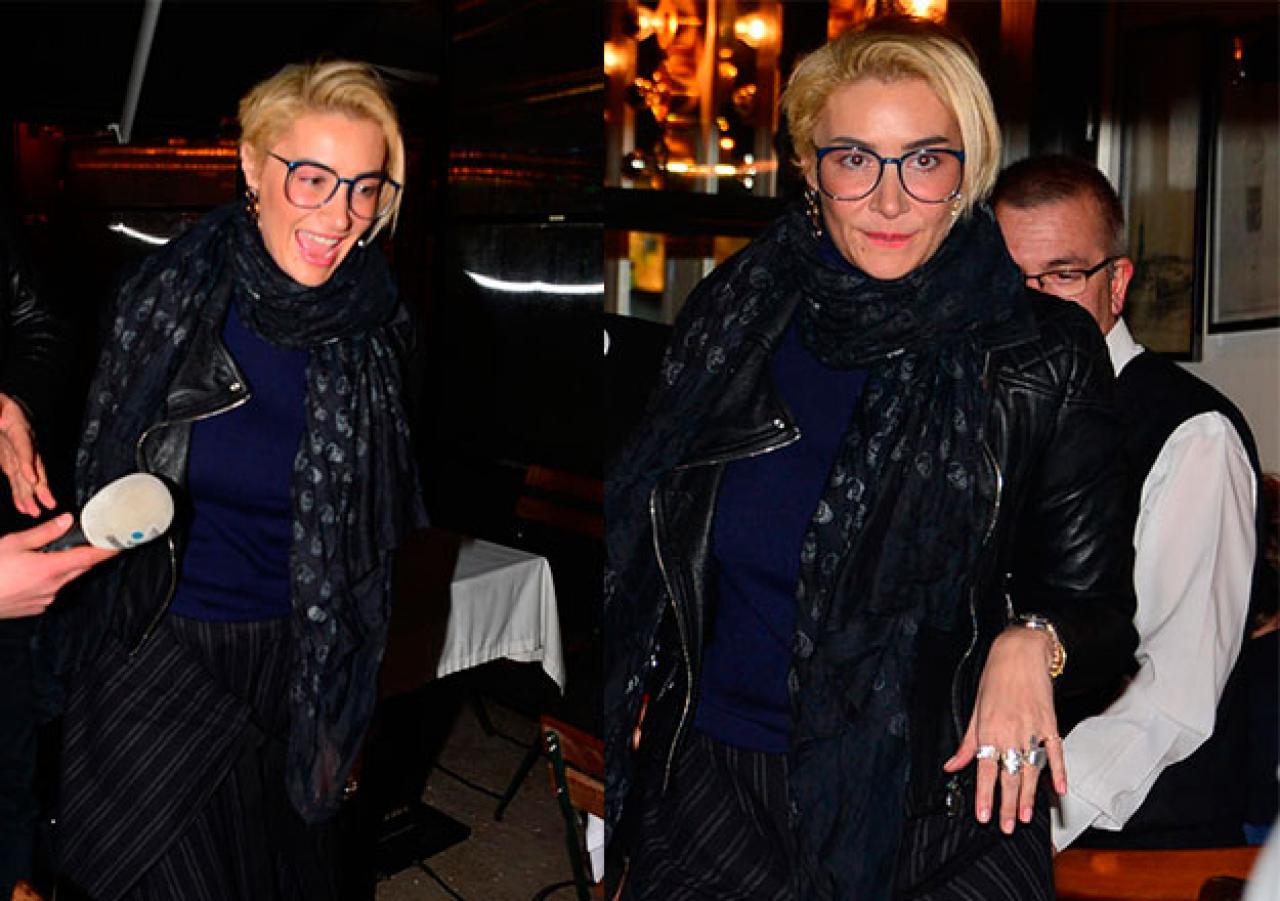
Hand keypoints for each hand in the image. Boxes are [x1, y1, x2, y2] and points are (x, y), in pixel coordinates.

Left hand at [0, 392, 55, 515]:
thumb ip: (0, 411)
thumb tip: (6, 426)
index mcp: (16, 420)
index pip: (24, 443)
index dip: (28, 461)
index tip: (31, 478)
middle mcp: (21, 437)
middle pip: (34, 463)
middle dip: (40, 485)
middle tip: (46, 502)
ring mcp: (16, 448)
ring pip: (26, 473)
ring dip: (31, 494)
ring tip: (34, 510)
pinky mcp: (9, 457)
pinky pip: (16, 475)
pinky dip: (20, 491)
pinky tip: (23, 504)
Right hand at [0, 514, 116, 617]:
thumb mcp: (14, 543)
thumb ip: (44, 532)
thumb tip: (66, 521)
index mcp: (51, 569)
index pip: (90, 557)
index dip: (108, 549)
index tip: (122, 543)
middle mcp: (53, 587)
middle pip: (80, 567)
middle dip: (84, 555)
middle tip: (84, 542)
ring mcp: (45, 600)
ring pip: (65, 580)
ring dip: (63, 567)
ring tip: (42, 558)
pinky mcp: (36, 608)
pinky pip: (51, 591)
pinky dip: (48, 580)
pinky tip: (30, 574)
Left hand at [943, 626, 1065, 833]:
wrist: (1019, 653)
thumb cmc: (994, 680)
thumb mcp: (974, 710)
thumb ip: (967, 743)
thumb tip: (951, 765)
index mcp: (988, 729)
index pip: (984, 769)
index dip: (984, 795)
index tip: (984, 816)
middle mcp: (1009, 731)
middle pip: (1009, 775)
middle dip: (1008, 804)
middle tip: (1008, 826)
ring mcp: (1032, 728)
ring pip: (1031, 769)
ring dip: (1030, 795)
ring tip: (1028, 816)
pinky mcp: (1050, 722)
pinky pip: (1056, 751)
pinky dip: (1059, 771)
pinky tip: (1059, 789)